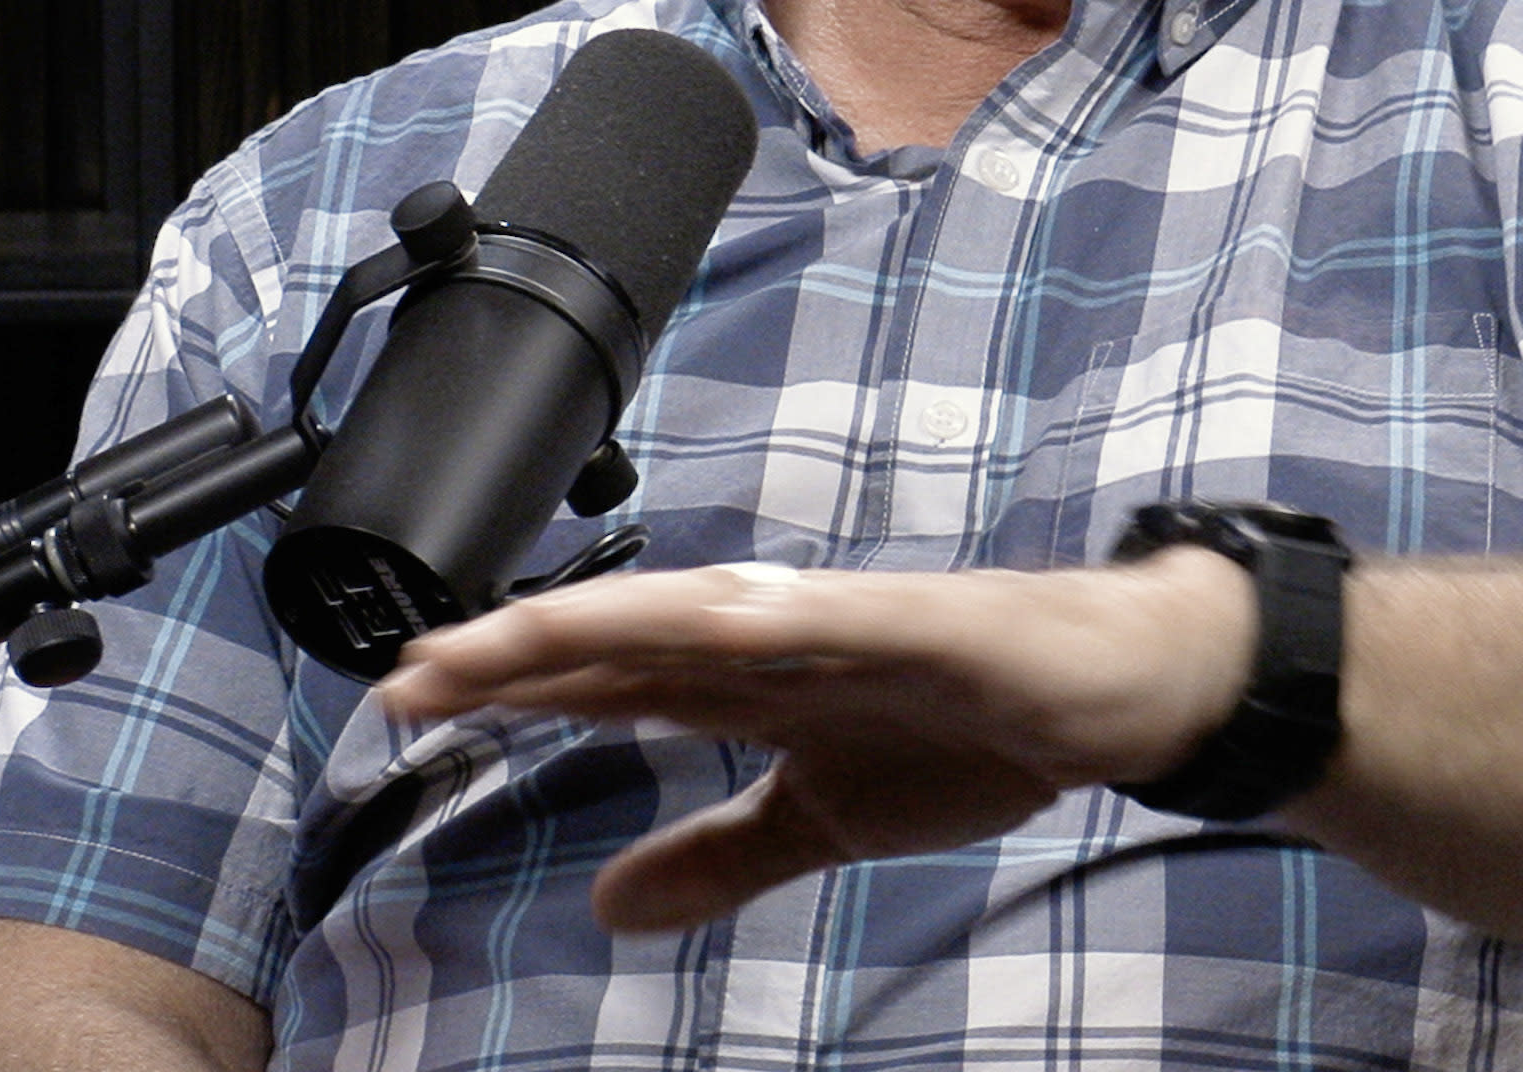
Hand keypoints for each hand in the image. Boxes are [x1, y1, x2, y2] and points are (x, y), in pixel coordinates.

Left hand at [372, 552, 1252, 930]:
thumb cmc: (973, 728)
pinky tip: (712, 624)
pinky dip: (779, 619)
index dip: (506, 685)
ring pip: (704, 613)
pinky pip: (843, 621)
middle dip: (518, 654)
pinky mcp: (928, 625)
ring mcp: (846, 622)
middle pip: (623, 636)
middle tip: (413, 675)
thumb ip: (716, 855)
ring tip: (516, 639)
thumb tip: (606, 908)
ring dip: (606, 621)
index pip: (601, 676)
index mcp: (748, 679)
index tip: (406, 700)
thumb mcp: (822, 817)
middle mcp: (777, 636)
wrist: (1116, 688)